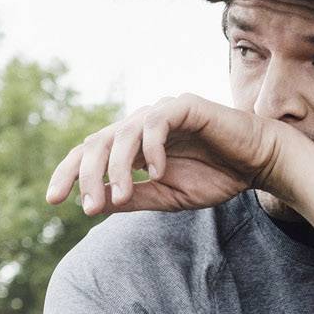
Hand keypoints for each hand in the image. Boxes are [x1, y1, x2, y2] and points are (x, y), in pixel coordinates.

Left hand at [44, 94, 292, 216]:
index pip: (90, 154)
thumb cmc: (217, 177)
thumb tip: (95, 203)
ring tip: (123, 197)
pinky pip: (156, 124)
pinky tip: (157, 173)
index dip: (69, 174)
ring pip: (122, 134)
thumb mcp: (169, 197)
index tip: (54, 200)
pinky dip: (152, 149)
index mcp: (133, 146)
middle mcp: (140, 125)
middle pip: (97, 143)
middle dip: (85, 175)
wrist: (260, 162)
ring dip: (117, 168)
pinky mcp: (184, 107)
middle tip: (86, 207)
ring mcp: (160, 113)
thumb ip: (134, 197)